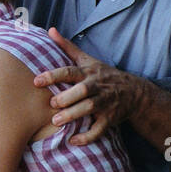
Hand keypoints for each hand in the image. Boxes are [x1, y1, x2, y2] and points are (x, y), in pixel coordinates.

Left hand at [33, 28, 150, 145]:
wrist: (134, 92)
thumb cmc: (103, 75)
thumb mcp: (87, 60)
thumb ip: (67, 47)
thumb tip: (50, 30)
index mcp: (88, 73)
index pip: (70, 72)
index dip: (53, 76)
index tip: (36, 81)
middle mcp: (96, 87)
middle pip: (82, 90)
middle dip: (67, 97)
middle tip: (51, 103)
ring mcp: (104, 103)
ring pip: (90, 109)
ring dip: (73, 115)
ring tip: (56, 122)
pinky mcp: (110, 118)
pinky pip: (100, 129)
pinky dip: (88, 137)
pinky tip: (73, 141)